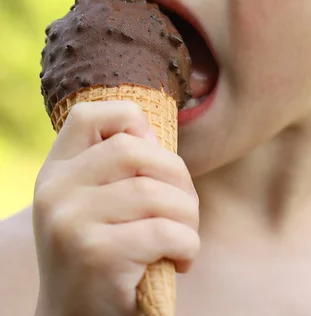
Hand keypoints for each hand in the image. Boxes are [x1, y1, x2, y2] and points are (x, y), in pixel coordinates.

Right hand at [33, 101, 199, 315]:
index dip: (130, 121)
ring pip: (156, 192)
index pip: (88, 116)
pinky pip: (165, 231)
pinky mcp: (97, 255)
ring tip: (185, 236)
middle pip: (134, 150)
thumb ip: (113, 168)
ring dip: (188, 215)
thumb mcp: (92, 205)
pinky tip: (182, 260)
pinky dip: (188, 244)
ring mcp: (72, 222)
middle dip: (177, 175)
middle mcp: (56, 192)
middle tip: (185, 207)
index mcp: (55, 173)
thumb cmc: (102, 255)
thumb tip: (157, 136)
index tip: (151, 153)